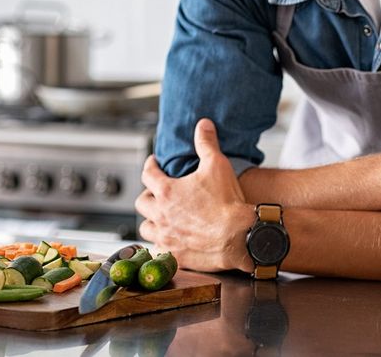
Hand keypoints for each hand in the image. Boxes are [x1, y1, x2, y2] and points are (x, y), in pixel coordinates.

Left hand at [136, 118, 255, 272]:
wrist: (239, 236)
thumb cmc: (227, 202)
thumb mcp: (217, 165)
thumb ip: (206, 143)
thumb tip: (203, 125)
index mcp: (167, 191)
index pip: (148, 174)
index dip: (150, 165)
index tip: (154, 163)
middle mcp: (161, 215)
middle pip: (142, 202)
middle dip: (148, 195)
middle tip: (158, 193)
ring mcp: (166, 237)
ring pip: (146, 228)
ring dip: (151, 221)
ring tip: (160, 218)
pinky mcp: (174, 255)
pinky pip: (159, 249)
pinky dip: (162, 243)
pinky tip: (171, 240)